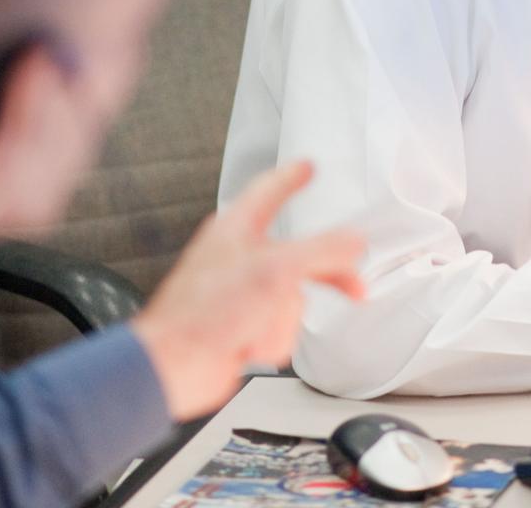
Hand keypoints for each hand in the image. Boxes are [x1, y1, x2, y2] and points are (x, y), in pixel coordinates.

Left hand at [131, 161, 364, 418]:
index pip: (271, 189)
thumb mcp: (276, 271)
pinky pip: (278, 326)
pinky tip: (249, 345)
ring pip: (292, 297)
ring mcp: (241, 292)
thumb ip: (322, 252)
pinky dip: (270, 339)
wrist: (175, 365)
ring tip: (258, 327)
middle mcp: (239, 255)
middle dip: (323, 276)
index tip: (307, 167)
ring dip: (283, 320)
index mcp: (238, 226)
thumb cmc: (205, 311)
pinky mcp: (242, 323)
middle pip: (298, 255)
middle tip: (354, 284)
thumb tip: (355, 241)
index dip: (293, 177)